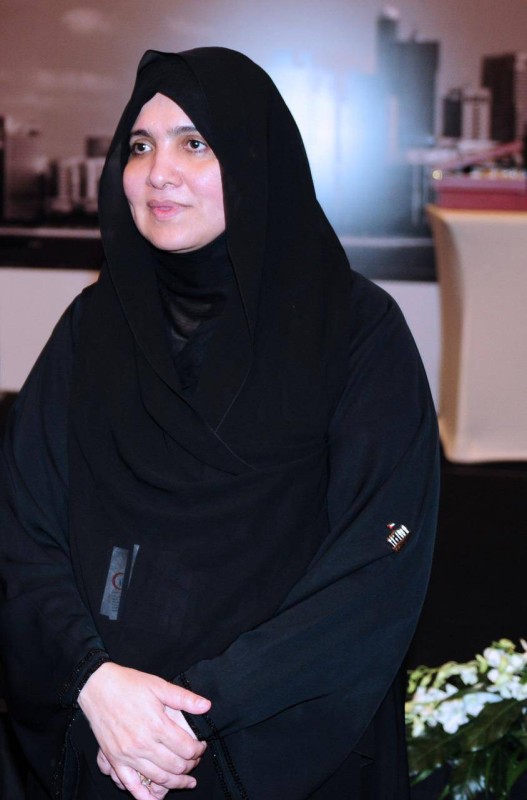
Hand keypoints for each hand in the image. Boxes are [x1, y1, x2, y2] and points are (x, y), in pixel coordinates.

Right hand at [78, 662, 210, 796]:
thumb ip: (184, 698)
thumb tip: (207, 706)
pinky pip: (131, 786)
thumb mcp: (159, 685)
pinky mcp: (115, 761)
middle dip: (190, 766)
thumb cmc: (129, 684)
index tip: (201, 746)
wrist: (97, 687)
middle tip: (194, 761)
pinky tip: (156, 798)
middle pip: (176, 766)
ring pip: (159, 778)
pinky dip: (145, 796)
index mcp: (157, 724)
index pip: (187, 748)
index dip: (199, 750)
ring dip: (176, 782)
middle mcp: (143, 744)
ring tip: (186, 780)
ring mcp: (128, 755)